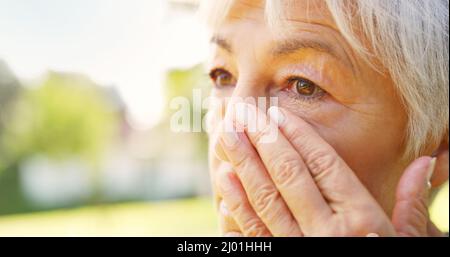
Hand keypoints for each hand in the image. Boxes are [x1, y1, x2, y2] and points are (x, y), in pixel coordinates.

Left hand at [214, 103, 442, 235]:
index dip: (299, 136)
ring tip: (227, 136)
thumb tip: (426, 162)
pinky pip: (254, 234)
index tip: (278, 114)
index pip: (324, 166)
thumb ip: (411, 204)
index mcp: (360, 220)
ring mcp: (298, 248)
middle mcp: (326, 232)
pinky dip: (237, 207)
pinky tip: (226, 181)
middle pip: (289, 176)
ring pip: (265, 199)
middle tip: (245, 113)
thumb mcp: (406, 241)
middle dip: (264, 140)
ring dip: (243, 165)